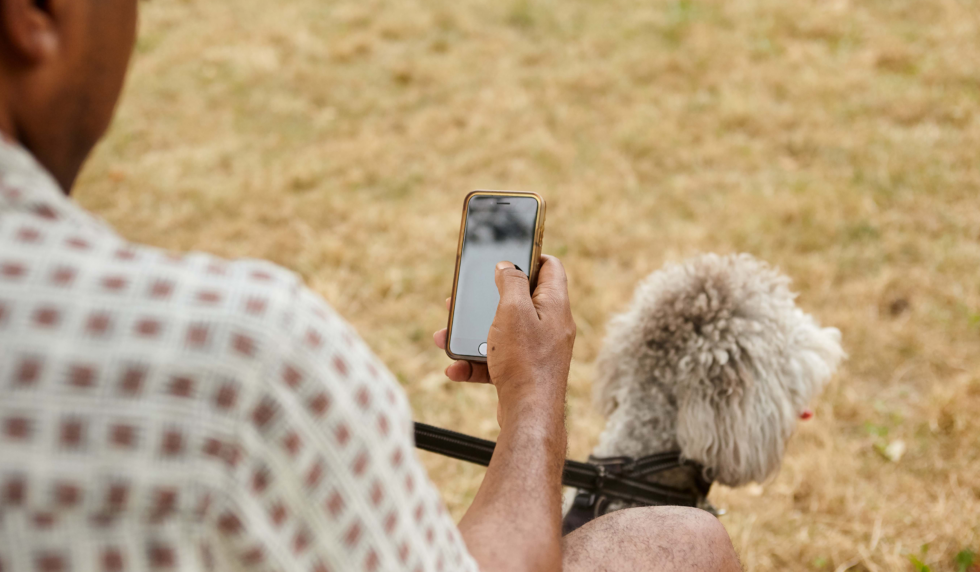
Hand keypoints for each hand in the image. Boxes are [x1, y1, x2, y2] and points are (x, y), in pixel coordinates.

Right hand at [433, 255, 575, 427]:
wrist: (528, 416)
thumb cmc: (525, 362)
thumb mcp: (513, 310)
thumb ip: (510, 281)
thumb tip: (507, 266)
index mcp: (555, 305)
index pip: (550, 267)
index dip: (529, 255)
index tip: (506, 254)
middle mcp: (550, 326)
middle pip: (518, 300)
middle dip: (485, 300)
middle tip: (463, 298)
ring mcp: (537, 351)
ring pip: (500, 332)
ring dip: (471, 333)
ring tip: (444, 335)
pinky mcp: (523, 372)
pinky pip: (495, 360)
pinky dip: (475, 362)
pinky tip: (455, 368)